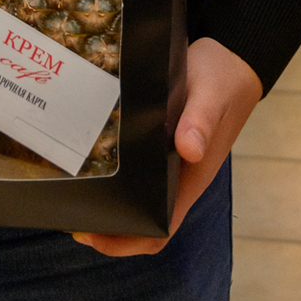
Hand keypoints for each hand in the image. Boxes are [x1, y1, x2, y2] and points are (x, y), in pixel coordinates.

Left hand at [71, 36, 262, 258]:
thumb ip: (201, 120)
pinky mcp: (161, 142)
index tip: (90, 233)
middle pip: (142, 219)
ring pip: (137, 195)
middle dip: (106, 224)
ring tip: (71, 188)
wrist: (233, 60)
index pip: (159, 228)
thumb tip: (189, 150)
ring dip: (108, 200)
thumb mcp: (211, 94)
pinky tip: (90, 157)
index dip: (126, 241)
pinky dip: (114, 172)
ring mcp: (170, 162)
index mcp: (191, 179)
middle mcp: (179, 177)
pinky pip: (136, 168)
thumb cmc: (222, 79)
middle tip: (66, 212)